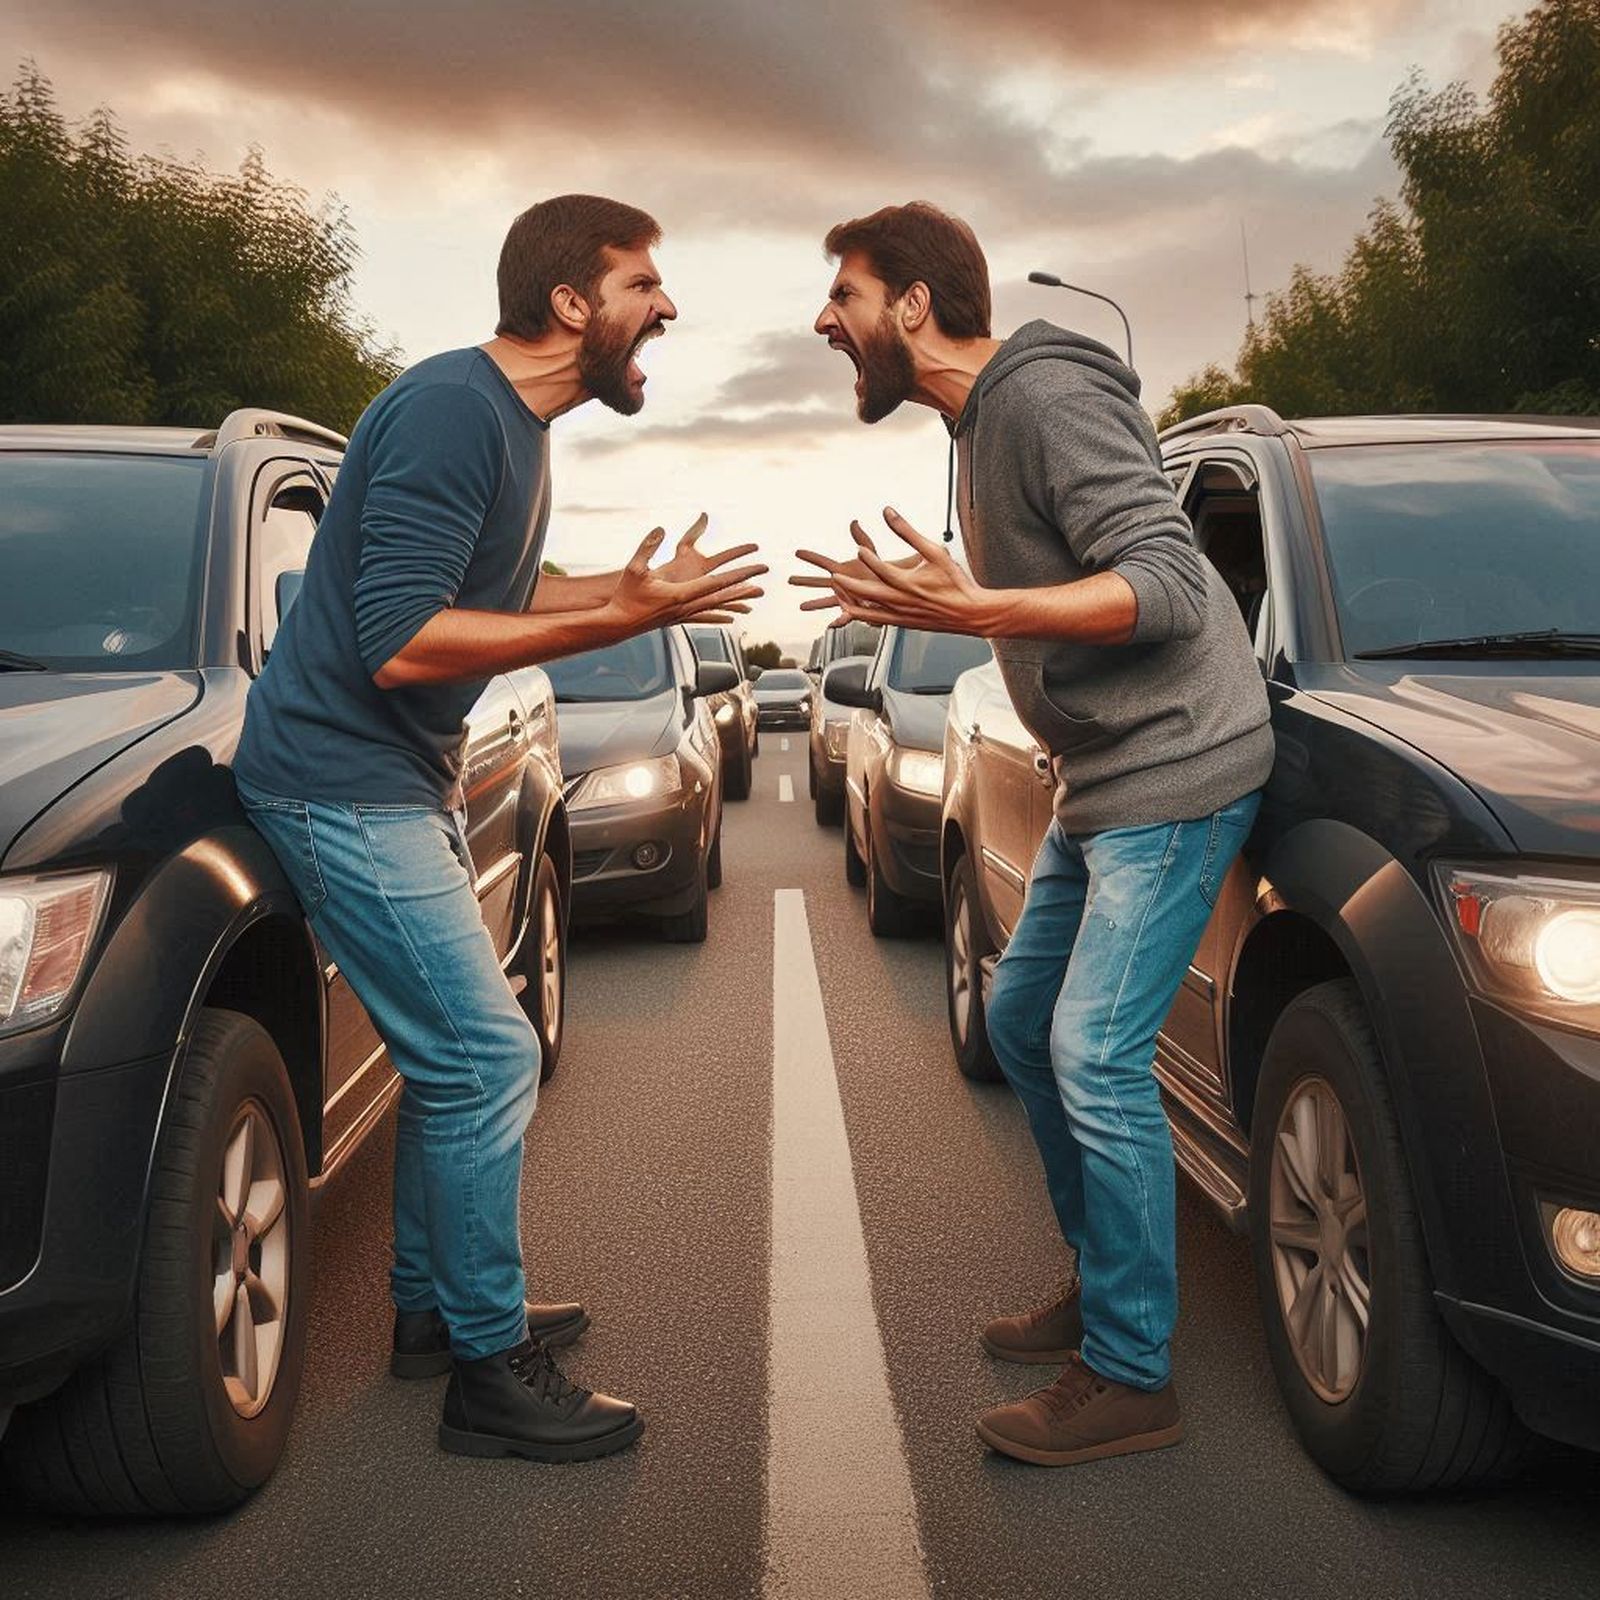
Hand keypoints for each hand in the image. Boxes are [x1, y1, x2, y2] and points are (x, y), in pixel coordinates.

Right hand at [603, 520, 766, 638]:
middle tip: (764, 582)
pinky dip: (720, 613)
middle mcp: (687, 607)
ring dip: (736, 600)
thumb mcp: (634, 568)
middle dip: (744, 587)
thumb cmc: (625, 597)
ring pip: (717, 606)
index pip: (716, 583)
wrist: (619, 624)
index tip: (754, 570)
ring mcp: (684, 615)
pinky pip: (706, 615)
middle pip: (722, 596)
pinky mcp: (679, 619)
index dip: (737, 576)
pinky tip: (730, 616)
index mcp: (681, 595)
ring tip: (754, 596)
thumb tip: (660, 528)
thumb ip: (647, 547)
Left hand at [791, 509, 992, 633]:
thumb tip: (888, 512)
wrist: (970, 612)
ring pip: (868, 612)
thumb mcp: (934, 551)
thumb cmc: (955, 582)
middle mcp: (902, 602)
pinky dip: (863, 617)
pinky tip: (856, 612)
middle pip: (867, 593)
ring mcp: (902, 616)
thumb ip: (907, 531)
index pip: (881, 569)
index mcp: (909, 583)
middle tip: (834, 577)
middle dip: (848, 585)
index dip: (867, 558)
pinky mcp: (904, 624)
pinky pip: (877, 622)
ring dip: (851, 603)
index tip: (858, 550)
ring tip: (837, 597)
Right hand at [791, 518, 923, 623]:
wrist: (896, 584)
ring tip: (802, 606)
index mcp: (843, 569)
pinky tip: (831, 626)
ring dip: (814, 603)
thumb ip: (862, 539)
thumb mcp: (871, 552)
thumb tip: (854, 523)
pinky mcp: (854, 608)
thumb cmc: (883, 568)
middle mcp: (841, 583)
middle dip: (804, 580)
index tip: (797, 552)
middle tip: (789, 579)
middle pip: (818, 581)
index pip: (823, 561)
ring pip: (826, 601)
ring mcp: (846, 596)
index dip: (810, 556)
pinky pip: (844, 616)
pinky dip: (838, 621)